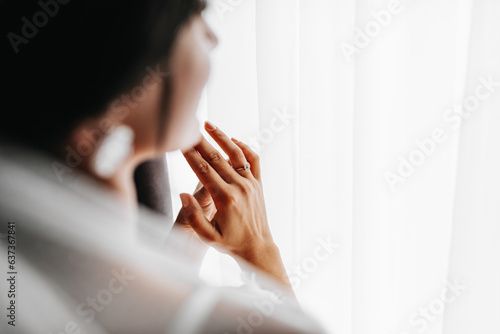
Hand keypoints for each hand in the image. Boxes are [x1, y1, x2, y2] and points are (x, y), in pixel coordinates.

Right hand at [180, 121, 290, 288]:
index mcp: (225, 199)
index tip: (179, 142)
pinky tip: (233, 140)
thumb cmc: (230, 243)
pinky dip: (244, 147)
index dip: (190, 155)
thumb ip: (194, 216)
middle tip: (189, 128)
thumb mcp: (208, 237)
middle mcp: (239, 187)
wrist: (257, 247)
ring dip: (222, 137)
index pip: (203, 170)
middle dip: (200, 141)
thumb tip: (183, 194)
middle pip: (216, 158)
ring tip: (208, 125)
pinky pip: (253, 160)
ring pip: (235, 154)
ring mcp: (251, 184)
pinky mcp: (258, 184)